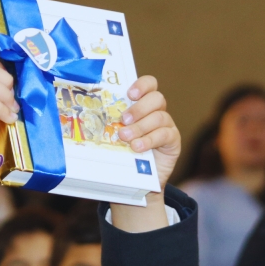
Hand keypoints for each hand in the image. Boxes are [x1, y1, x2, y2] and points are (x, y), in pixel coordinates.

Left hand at [117, 76, 179, 190]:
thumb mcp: (114, 136)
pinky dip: (149, 140)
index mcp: (143, 105)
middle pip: (157, 98)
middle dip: (139, 108)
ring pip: (159, 117)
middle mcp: (157, 112)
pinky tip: (138, 147)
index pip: (150, 85)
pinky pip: (165, 135)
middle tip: (124, 119)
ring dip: (140, 126)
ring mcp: (167, 126)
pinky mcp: (173, 141)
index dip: (142, 84)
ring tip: (125, 137)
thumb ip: (111, 123)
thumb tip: (91, 115)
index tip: (130, 93)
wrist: (137, 181)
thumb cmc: (123, 154)